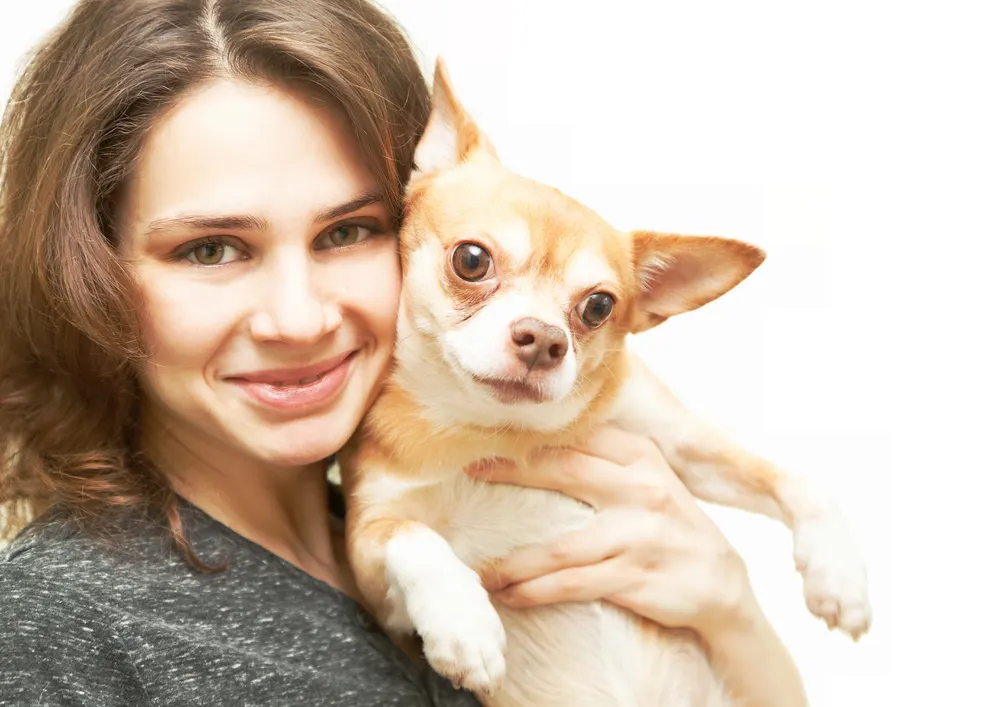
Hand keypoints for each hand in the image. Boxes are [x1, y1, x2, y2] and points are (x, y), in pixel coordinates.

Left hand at [466, 424, 753, 635]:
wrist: (720, 582)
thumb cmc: (669, 525)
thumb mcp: (648, 479)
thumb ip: (606, 459)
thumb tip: (541, 441)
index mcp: (640, 457)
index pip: (577, 437)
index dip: (530, 438)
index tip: (489, 438)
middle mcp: (641, 489)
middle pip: (563, 471)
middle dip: (511, 472)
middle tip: (471, 472)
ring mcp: (639, 535)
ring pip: (559, 546)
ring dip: (513, 561)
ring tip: (480, 570)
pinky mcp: (635, 577)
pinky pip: (571, 583)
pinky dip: (534, 590)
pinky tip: (510, 594)